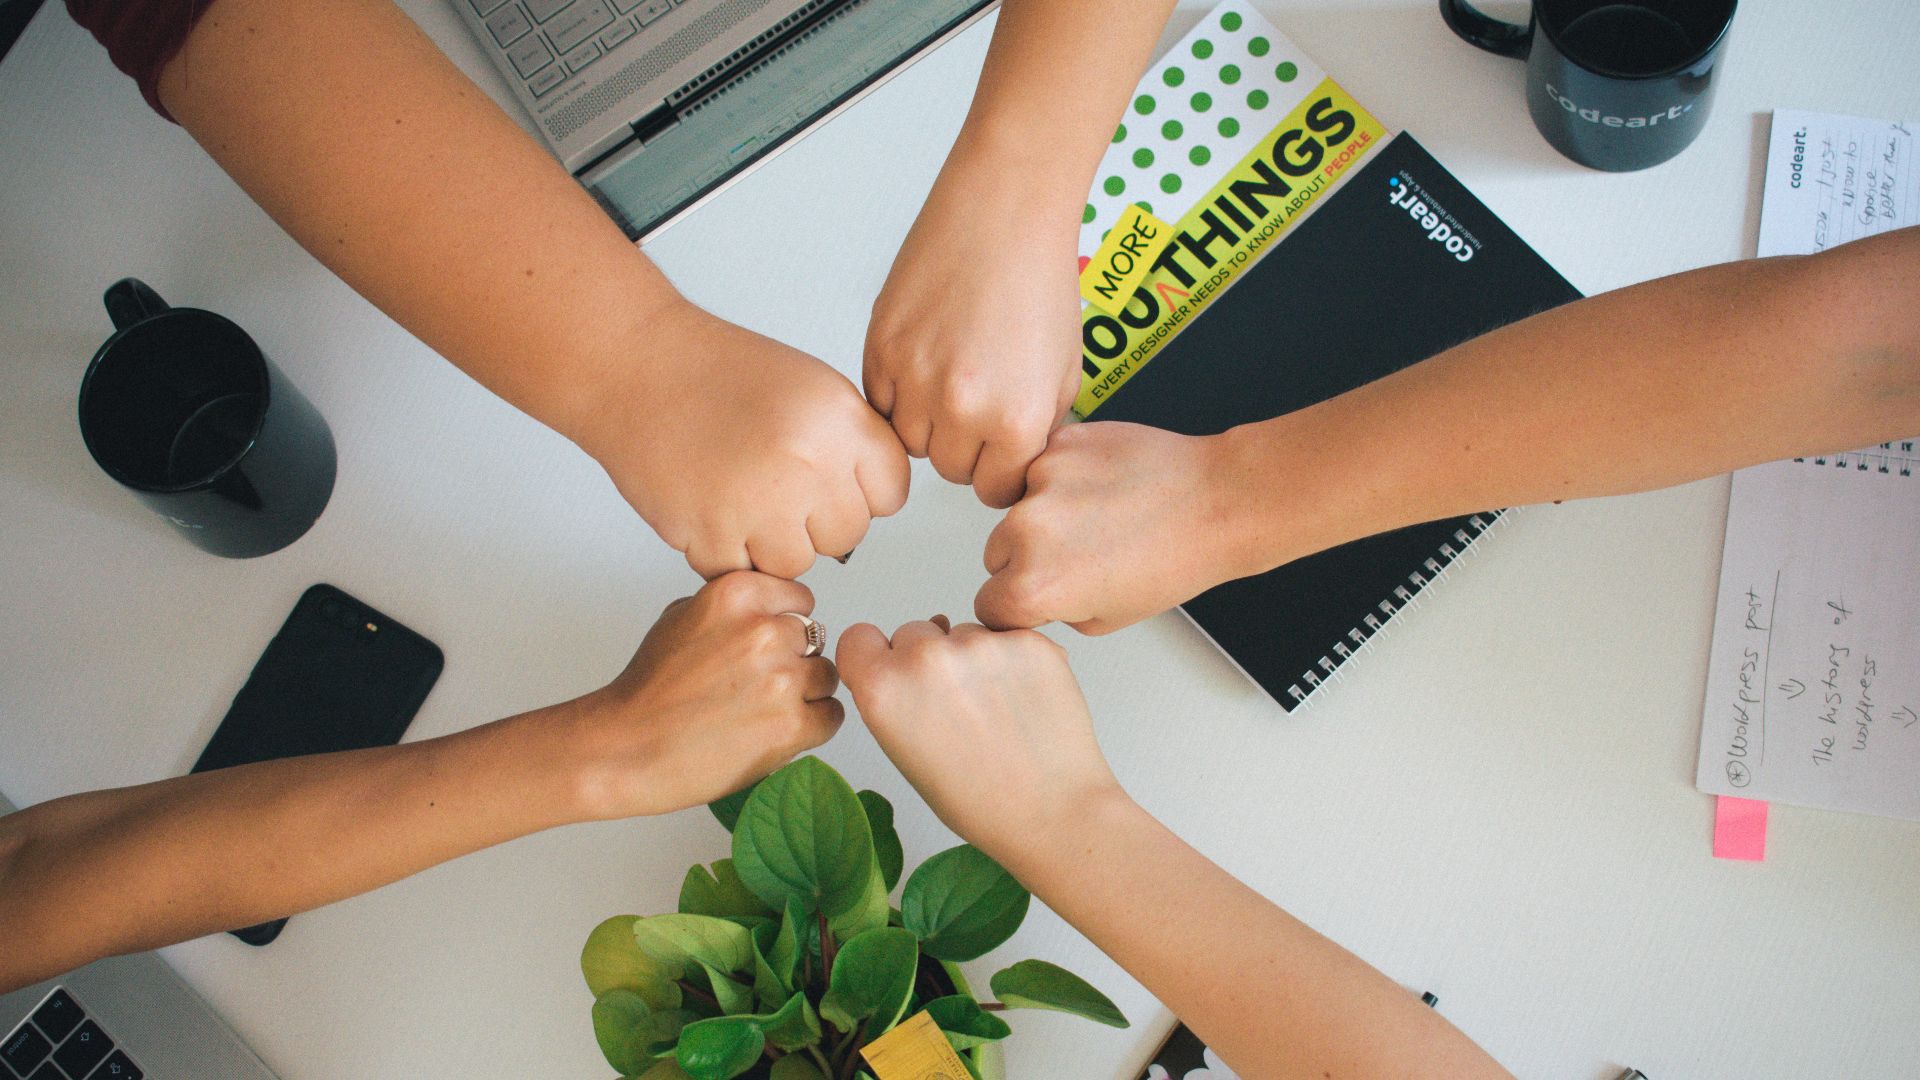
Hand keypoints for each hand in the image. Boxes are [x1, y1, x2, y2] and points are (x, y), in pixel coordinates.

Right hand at [568, 572, 844, 818]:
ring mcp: (781, 679)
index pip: (801, 599)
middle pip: (816, 639)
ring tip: (763, 711)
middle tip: (758, 686)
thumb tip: (773, 609)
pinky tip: (775, 732)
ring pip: (828, 677)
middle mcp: (764, 630)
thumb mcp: (681, 616)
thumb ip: (734, 606)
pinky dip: (812, 727)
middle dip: (794, 661)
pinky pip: (831, 716)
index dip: (786, 625)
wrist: (627, 749)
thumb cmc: (648, 690)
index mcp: (738, 595)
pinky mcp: (792, 725)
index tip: (767, 647)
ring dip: (806, 694)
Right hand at [580, 304, 909, 578]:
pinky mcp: (710, 534)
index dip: (862, 490)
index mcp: (839, 420)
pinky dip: (726, 552)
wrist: (638, 366)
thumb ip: (852, 443)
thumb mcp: (813, 387)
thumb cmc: (721, 373)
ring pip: (797, 564)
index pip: (891, 493)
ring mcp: (758, 503)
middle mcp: (806, 463)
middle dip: (817, 520)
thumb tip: (874, 501)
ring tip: (741, 495)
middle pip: (848, 535)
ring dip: (772, 542)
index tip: (833, 479)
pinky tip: (713, 506)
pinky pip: (742, 573)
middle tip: (777, 486)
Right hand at [836, 617, 1122, 864]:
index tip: (893, 673)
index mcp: (884, 689)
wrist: (1052, 812)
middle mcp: (926, 657)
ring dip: (973, 658)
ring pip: (963, 631)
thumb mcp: (905, 755)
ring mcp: (980, 643)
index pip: (859, 638)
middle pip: (913, 631)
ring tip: (997, 710)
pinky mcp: (1027, 639)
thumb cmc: (979, 800)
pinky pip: (1006, 635)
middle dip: (928, 659)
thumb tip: (903, 659)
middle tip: (956, 706)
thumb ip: (892, 699)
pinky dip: (1013, 659)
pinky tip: (1024, 700)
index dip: (876, 656)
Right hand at [864, 152, 1081, 507]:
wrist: (1005, 210)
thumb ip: (1037, 429)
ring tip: (951, 377)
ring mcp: (914, 379)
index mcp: (1016, 420)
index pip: (996, 489)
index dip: (1000, 468)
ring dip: (928, 422)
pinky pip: (880, 403)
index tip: (999, 449)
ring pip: (910, 442)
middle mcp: (962, 407)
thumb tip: (1013, 465)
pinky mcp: (880, 348)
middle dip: (965, 445)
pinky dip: (899, 393)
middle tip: (977, 401)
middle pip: (949, 470)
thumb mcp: (1065, 371)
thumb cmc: (1040, 277)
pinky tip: (927, 358)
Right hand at [976, 422, 1261, 634]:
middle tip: (1079, 555)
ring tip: (1098, 518)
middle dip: (1026, 558)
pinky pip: (1041, 468)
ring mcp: (1041, 481)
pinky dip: (1062, 478)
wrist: (1215, 501)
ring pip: (1016, 507)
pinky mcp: (1059, 444)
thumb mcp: (1105, 619)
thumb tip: (1028, 594)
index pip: (988, 605)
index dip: (1015, 606)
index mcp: (1034, 586)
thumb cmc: (1175, 560)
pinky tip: (1101, 488)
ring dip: (1043, 515)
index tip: (1036, 598)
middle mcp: (1027, 531)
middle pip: (996, 553)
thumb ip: (1051, 610)